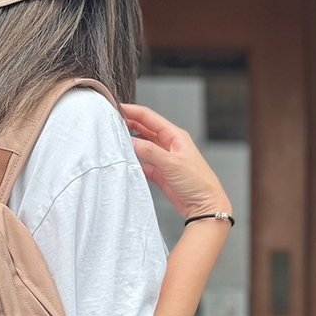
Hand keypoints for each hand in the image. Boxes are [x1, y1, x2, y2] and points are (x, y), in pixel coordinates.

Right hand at [121, 103, 231, 221]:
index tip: (116, 108)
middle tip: (110, 124)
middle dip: (128, 125)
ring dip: (130, 144)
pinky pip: (143, 164)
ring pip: (142, 146)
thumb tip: (131, 141)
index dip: (132, 111)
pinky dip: (134, 162)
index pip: (149, 117)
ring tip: (114, 142)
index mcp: (175, 136)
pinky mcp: (160, 174)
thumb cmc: (198, 183)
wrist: (204, 207)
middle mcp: (169, 145)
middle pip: (144, 129)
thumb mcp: (172, 163)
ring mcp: (164, 159)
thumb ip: (150, 151)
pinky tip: (126, 162)